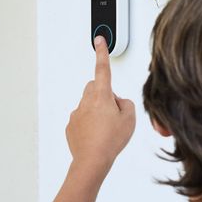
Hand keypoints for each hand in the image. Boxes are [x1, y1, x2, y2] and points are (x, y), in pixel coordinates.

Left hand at [65, 36, 136, 173]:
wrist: (92, 160)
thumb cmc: (111, 140)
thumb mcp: (130, 119)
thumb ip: (126, 103)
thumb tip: (118, 102)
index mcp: (102, 95)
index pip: (103, 68)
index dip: (102, 53)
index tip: (99, 40)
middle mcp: (86, 101)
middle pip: (95, 88)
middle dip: (104, 93)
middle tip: (115, 111)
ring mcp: (77, 114)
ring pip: (89, 105)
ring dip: (97, 111)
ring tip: (107, 130)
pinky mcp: (71, 126)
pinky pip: (82, 119)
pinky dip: (90, 124)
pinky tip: (97, 137)